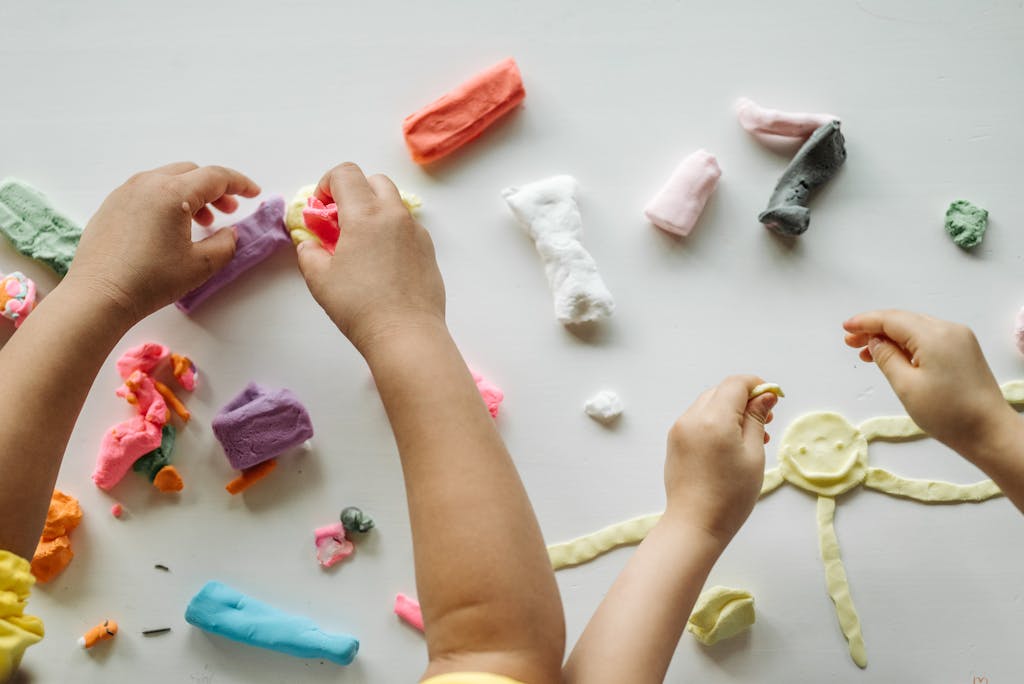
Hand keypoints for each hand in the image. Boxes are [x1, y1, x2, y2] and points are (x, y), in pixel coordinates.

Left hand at [66, 162, 259, 321]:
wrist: (99, 295)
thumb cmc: (151, 280)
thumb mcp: (201, 265)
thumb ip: (225, 243)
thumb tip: (230, 232)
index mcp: (172, 192)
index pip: (215, 177)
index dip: (239, 183)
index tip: (254, 193)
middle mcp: (147, 183)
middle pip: (191, 172)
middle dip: (215, 188)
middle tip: (229, 209)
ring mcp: (125, 192)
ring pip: (168, 179)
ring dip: (191, 194)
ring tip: (202, 221)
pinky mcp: (111, 205)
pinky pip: (147, 191)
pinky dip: (167, 199)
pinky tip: (171, 226)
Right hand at [296, 162, 445, 353]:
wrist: (406, 333)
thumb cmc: (359, 306)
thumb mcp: (319, 279)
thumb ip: (309, 252)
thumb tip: (310, 244)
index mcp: (366, 214)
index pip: (346, 173)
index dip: (326, 184)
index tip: (320, 209)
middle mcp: (395, 215)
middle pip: (373, 181)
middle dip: (353, 193)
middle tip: (339, 223)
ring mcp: (416, 232)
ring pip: (393, 203)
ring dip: (373, 211)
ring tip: (360, 244)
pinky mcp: (428, 250)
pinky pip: (407, 227)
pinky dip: (391, 231)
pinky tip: (381, 262)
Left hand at [663, 375, 776, 545]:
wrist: (695, 524)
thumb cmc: (730, 494)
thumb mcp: (753, 453)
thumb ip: (756, 419)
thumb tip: (765, 394)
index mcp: (713, 419)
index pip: (735, 384)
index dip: (757, 386)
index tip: (773, 399)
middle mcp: (691, 418)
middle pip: (720, 392)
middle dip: (744, 399)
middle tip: (765, 422)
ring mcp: (679, 430)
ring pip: (708, 405)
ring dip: (730, 412)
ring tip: (752, 436)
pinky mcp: (675, 442)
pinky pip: (698, 421)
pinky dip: (716, 423)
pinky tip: (731, 444)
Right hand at [843, 310, 1013, 458]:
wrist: (989, 432)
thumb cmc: (948, 413)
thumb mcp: (906, 386)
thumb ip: (886, 358)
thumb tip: (875, 341)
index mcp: (934, 336)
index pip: (892, 319)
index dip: (866, 322)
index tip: (845, 327)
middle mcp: (949, 330)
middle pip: (904, 320)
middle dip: (875, 329)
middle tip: (850, 341)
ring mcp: (959, 339)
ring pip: (916, 329)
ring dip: (890, 337)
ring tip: (867, 352)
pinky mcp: (964, 351)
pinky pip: (929, 338)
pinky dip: (908, 344)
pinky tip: (893, 356)